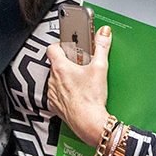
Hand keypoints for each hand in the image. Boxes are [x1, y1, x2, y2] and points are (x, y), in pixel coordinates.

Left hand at [46, 25, 112, 144]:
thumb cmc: (91, 98)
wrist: (88, 122)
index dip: (61, 44)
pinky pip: (56, 93)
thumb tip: (103, 33)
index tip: (70, 46)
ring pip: (56, 78)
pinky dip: (65, 91)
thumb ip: (101, 46)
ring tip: (81, 80)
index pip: (52, 48)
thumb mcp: (100, 67)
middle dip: (68, 62)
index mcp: (61, 67)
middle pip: (56, 63)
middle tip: (81, 64)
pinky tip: (78, 93)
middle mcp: (52, 79)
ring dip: (65, 77)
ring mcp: (52, 93)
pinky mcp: (55, 104)